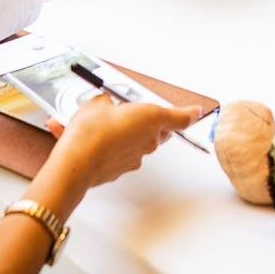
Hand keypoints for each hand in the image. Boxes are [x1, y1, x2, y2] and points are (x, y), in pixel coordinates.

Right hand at [44, 94, 203, 192]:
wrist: (78, 162)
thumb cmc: (92, 131)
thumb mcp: (98, 103)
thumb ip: (107, 103)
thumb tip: (105, 106)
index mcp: (151, 118)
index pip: (179, 118)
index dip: (189, 113)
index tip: (197, 111)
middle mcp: (149, 140)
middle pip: (158, 130)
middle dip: (147, 122)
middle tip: (129, 112)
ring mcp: (137, 157)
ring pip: (138, 143)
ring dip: (125, 135)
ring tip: (100, 127)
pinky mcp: (122, 170)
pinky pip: (121, 155)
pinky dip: (110, 148)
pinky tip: (92, 142)